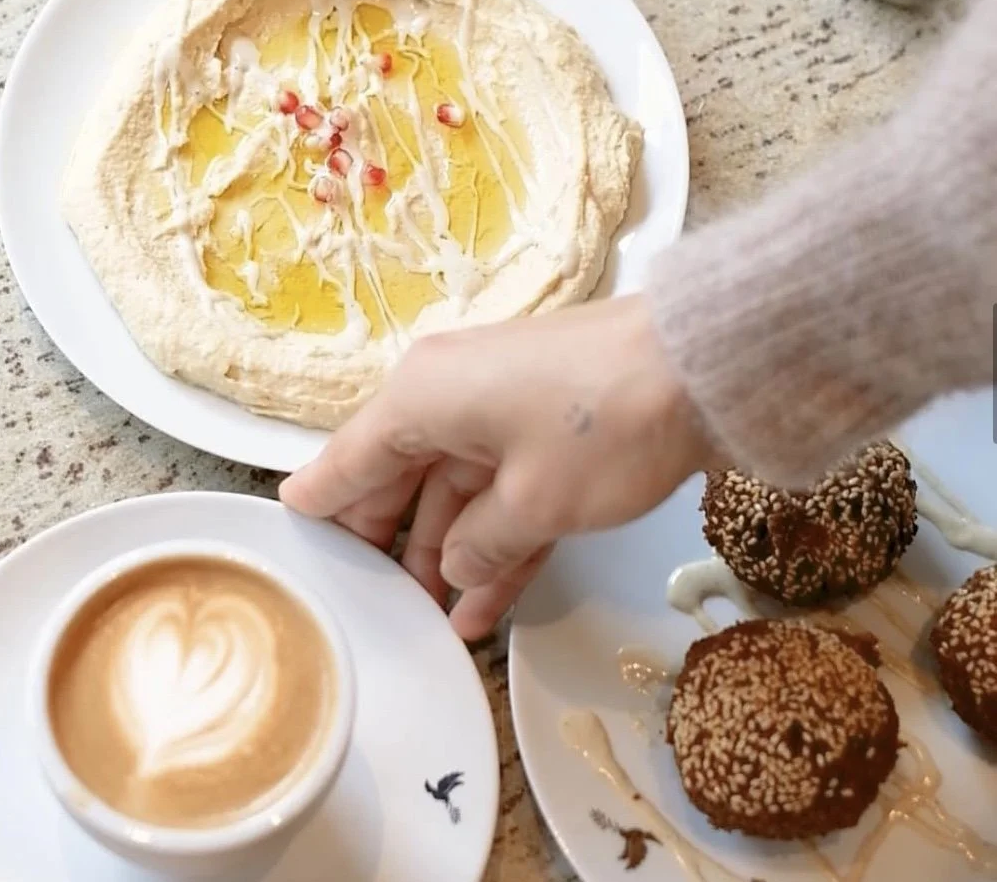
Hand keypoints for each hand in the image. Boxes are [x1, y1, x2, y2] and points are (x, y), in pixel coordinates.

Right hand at [279, 295, 716, 639]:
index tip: (293, 552)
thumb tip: (453, 570)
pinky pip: (502, 490)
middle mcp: (448, 396)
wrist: (703, 367)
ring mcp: (500, 409)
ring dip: (448, 557)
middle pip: (398, 478)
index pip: (347, 462)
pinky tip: (486, 607)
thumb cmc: (600, 426)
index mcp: (421, 398)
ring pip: (453, 492)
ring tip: (433, 629)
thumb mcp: (532, 503)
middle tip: (374, 613)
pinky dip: (496, 541)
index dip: (319, 510)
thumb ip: (478, 547)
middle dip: (390, 548)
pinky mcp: (546, 427)